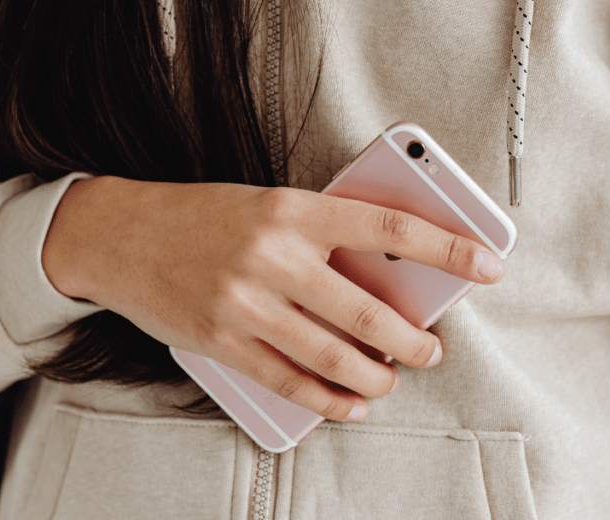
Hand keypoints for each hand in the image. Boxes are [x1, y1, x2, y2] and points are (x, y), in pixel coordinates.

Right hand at [42, 176, 504, 420]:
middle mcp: (273, 255)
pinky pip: (289, 382)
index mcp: (294, 209)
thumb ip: (321, 233)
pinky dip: (328, 401)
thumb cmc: (203, 215)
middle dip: (413, 340)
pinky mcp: (222, 341)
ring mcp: (245, 302)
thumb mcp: (268, 204)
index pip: (389, 228)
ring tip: (393, 379)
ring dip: (376, 376)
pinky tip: (350, 405)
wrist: (119, 234)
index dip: (447, 248)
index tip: (489, 263)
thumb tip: (383, 276)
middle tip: (432, 350)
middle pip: (367, 311)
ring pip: (332, 355)